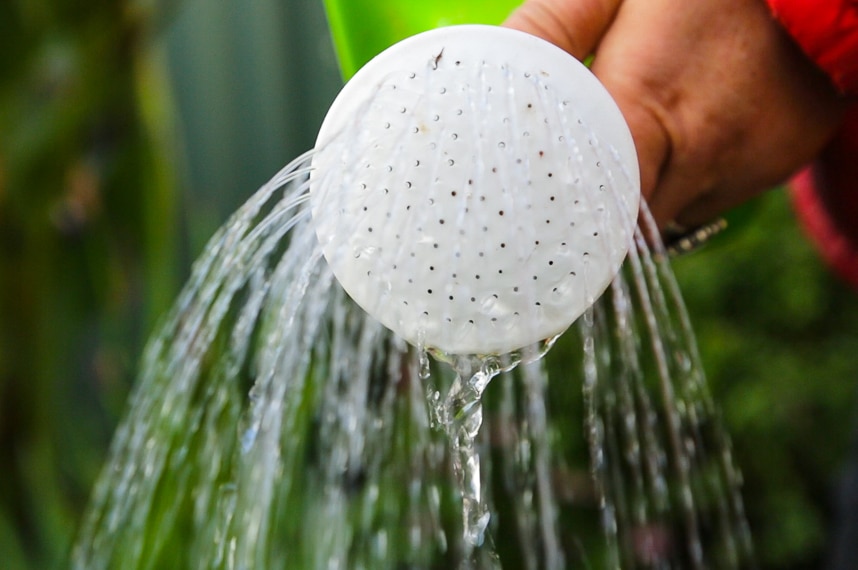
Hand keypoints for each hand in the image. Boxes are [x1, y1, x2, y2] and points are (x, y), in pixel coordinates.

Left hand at [504, 0, 850, 228]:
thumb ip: (552, 29)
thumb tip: (496, 65)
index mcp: (646, 112)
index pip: (594, 206)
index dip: (566, 223)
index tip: (544, 223)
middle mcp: (698, 156)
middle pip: (628, 226)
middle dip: (599, 215)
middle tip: (579, 189)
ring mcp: (742, 170)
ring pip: (667, 220)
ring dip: (642, 202)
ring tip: (637, 154)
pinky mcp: (773, 170)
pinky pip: (708, 203)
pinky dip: (683, 188)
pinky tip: (681, 148)